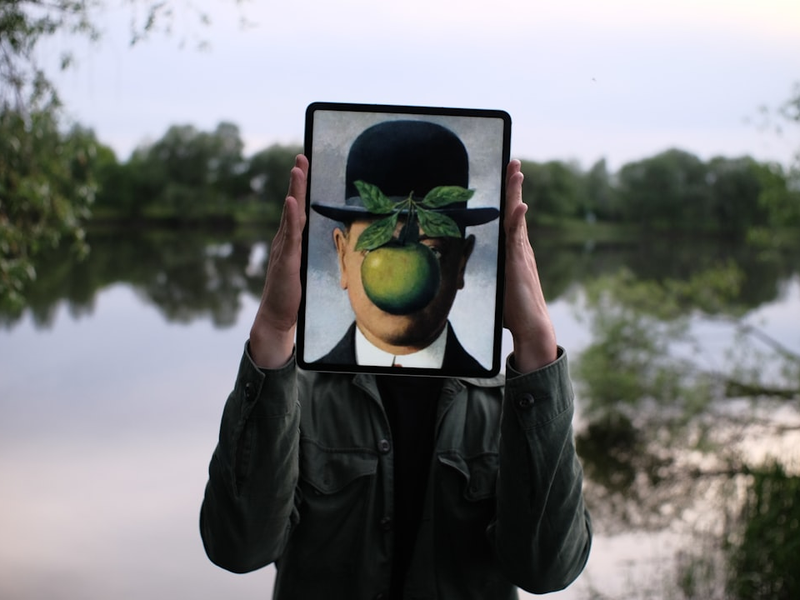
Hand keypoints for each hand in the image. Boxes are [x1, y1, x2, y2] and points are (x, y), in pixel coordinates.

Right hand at [249, 155, 308, 367]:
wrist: (276, 316)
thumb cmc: (290, 294)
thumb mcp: (302, 268)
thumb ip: (306, 253)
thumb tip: (318, 242)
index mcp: (290, 241)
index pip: (297, 209)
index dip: (300, 187)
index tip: (303, 166)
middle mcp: (285, 240)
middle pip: (293, 205)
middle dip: (297, 180)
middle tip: (301, 157)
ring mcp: (284, 249)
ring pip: (291, 214)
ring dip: (295, 190)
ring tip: (297, 170)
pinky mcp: (286, 260)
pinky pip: (290, 235)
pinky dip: (291, 216)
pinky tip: (292, 201)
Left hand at [503, 159, 557, 371]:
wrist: (532, 326)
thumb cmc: (514, 311)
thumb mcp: (499, 285)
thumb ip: (492, 273)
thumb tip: (472, 273)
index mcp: (515, 251)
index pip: (511, 218)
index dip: (510, 197)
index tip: (509, 177)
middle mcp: (521, 248)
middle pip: (516, 210)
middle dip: (514, 186)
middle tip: (514, 162)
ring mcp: (521, 254)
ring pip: (517, 217)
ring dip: (516, 193)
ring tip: (517, 171)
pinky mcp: (519, 264)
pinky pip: (518, 238)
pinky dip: (518, 220)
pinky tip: (520, 205)